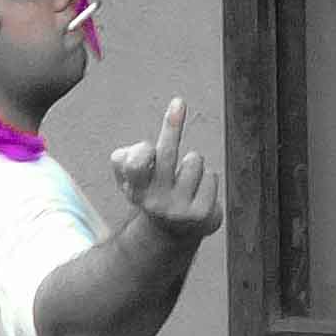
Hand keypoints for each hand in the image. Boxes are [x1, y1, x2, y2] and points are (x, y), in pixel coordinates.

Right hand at [109, 96, 225, 242]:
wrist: (171, 233)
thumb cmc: (151, 192)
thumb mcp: (129, 178)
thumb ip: (124, 160)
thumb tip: (143, 152)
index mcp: (135, 190)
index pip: (138, 162)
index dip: (143, 148)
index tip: (156, 125)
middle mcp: (156, 202)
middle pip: (167, 154)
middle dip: (172, 125)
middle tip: (178, 102)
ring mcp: (180, 210)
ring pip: (194, 160)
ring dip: (193, 163)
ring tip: (186, 179)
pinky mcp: (203, 215)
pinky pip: (212, 177)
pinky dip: (208, 179)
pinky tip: (199, 191)